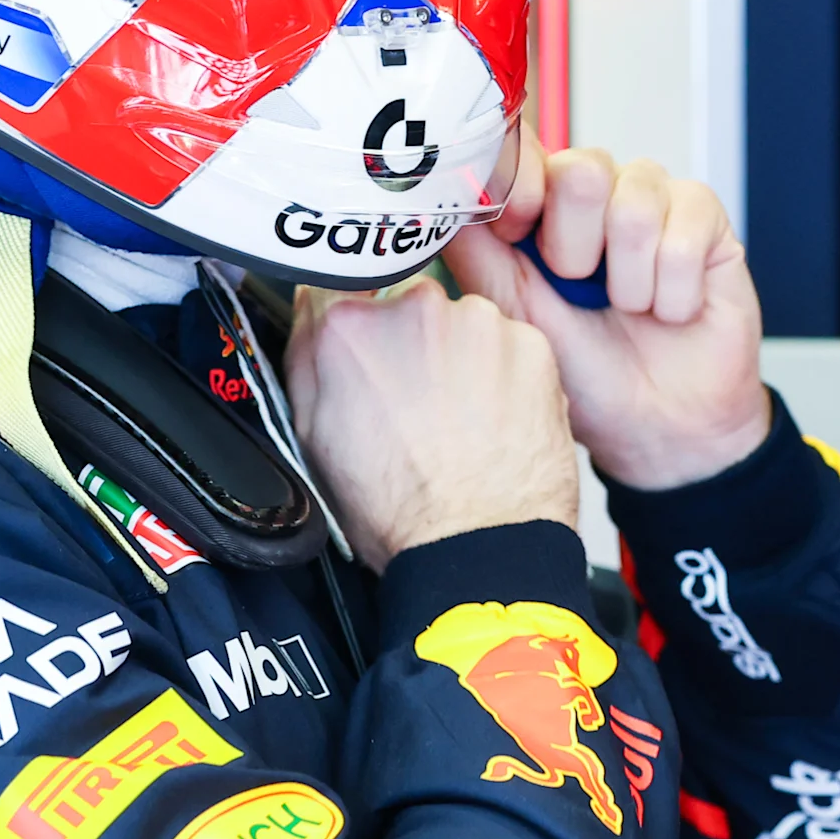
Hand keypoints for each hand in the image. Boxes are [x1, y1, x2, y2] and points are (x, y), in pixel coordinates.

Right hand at [287, 273, 578, 569]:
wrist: (477, 547)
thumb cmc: (397, 509)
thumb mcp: (312, 437)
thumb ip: (307, 354)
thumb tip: (312, 303)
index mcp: (348, 328)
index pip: (344, 291)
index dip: (358, 331)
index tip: (370, 360)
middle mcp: (414, 308)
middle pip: (408, 307)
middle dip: (412, 346)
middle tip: (418, 406)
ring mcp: (478, 323)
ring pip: (464, 326)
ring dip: (462, 359)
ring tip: (462, 423)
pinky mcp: (532, 344)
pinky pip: (511, 347)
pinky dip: (506, 375)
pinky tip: (496, 421)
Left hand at [452, 143, 769, 491]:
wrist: (658, 426)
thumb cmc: (588, 374)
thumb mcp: (516, 317)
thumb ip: (479, 255)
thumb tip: (444, 201)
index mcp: (545, 206)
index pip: (527, 149)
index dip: (520, 185)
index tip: (517, 232)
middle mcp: (600, 192)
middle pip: (582, 168)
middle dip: (576, 246)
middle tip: (585, 289)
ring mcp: (655, 200)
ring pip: (635, 203)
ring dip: (631, 281)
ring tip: (633, 309)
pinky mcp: (706, 219)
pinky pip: (686, 234)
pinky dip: (674, 291)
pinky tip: (672, 310)